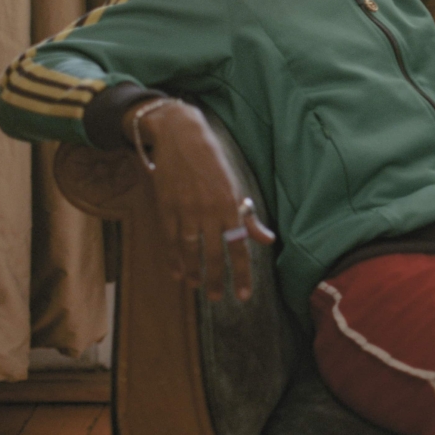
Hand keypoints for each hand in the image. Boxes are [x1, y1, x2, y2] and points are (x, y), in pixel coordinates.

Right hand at [132, 100, 275, 302]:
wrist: (180, 136)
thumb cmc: (213, 161)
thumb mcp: (236, 186)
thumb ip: (249, 217)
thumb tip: (268, 240)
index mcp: (230, 206)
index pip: (239, 247)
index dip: (242, 273)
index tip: (243, 295)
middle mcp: (208, 211)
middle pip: (213, 254)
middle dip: (215, 279)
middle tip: (217, 298)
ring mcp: (185, 210)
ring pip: (189, 250)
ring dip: (192, 271)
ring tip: (196, 286)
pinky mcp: (166, 207)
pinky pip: (170, 239)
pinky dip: (173, 257)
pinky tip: (177, 271)